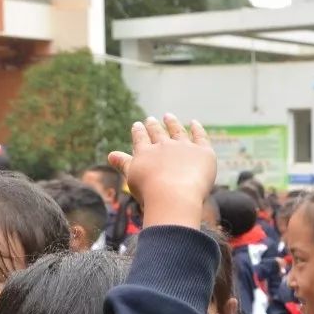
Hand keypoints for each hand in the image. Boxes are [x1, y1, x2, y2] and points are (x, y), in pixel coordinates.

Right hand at [108, 114, 215, 228]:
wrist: (174, 196)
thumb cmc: (151, 194)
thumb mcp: (133, 179)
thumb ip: (124, 164)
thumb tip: (111, 155)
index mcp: (145, 152)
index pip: (140, 139)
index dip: (138, 131)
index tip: (137, 125)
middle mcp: (163, 146)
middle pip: (158, 133)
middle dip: (153, 126)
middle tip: (150, 119)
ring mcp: (183, 147)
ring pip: (177, 131)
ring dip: (172, 123)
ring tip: (168, 117)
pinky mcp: (202, 152)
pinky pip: (200, 136)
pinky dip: (197, 129)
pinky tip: (194, 123)